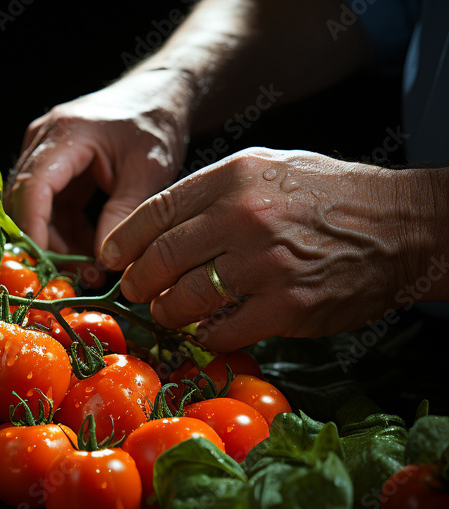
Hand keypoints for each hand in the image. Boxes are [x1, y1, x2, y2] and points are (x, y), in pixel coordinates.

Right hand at [6, 69, 193, 256]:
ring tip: (93, 267)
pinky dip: (66, 233)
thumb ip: (123, 214)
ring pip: (34, 211)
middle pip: (25, 204)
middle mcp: (42, 142)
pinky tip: (92, 248)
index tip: (48, 268)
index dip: (34, 231)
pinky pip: (48, 209)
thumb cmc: (155, 122)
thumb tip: (102, 261)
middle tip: (81, 275)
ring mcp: (43, 154)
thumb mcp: (149, 170)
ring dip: (58, 243)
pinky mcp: (52, 168)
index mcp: (64, 135)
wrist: (158, 95)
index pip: (32, 188)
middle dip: (47, 244)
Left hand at [100, 147, 443, 351]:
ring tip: (167, 310)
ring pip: (183, 298)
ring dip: (165, 311)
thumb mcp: (265, 169)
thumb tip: (153, 228)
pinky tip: (205, 329)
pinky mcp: (284, 307)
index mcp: (232, 178)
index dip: (122, 242)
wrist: (401, 225)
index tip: (110, 258)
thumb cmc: (327, 196)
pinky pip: (220, 330)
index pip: (154, 213)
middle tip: (134, 290)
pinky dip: (204, 334)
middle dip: (136, 281)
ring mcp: (264, 265)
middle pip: (159, 259)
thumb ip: (210, 193)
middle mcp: (243, 218)